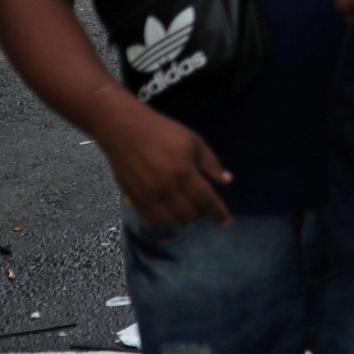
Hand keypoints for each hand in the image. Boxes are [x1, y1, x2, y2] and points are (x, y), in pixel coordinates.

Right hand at [97, 99, 232, 226]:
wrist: (126, 131)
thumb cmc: (165, 133)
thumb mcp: (195, 142)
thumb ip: (211, 164)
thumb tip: (226, 181)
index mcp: (185, 173)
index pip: (206, 200)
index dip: (218, 213)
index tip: (226, 222)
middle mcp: (167, 189)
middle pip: (189, 214)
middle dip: (200, 213)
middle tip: (203, 204)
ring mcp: (148, 196)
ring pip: (170, 220)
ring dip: (183, 217)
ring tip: (187, 207)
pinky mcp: (134, 198)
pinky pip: (152, 219)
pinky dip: (165, 219)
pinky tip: (170, 211)